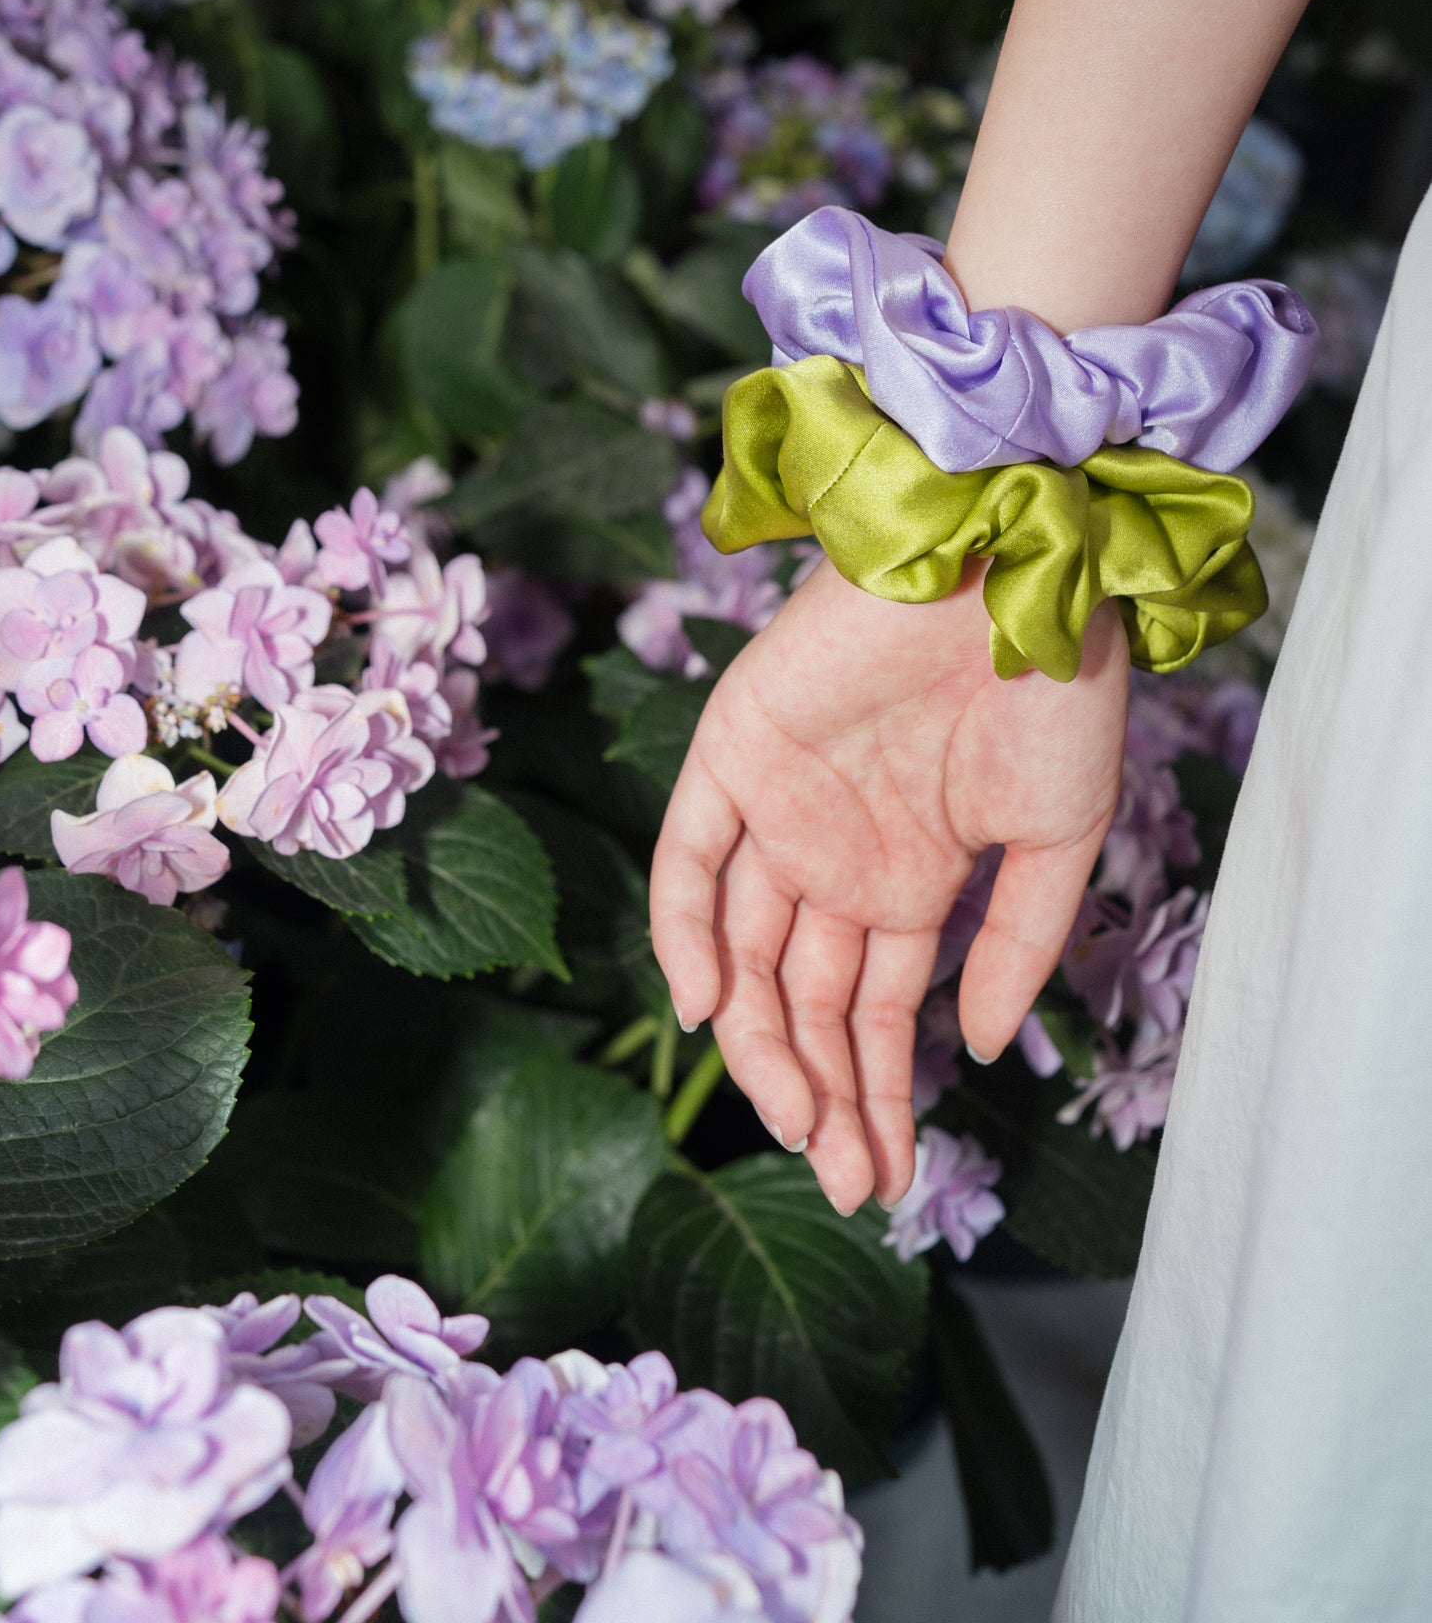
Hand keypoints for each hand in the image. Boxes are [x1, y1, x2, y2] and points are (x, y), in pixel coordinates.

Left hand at [649, 558, 1128, 1214]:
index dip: (876, 1097)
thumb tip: (971, 1048)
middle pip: (807, 1000)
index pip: (874, 1012)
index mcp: (911, 876)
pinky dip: (685, 930)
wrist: (1021, 566)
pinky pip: (687, 856)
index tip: (883, 1180)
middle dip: (823, 1095)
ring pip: (747, 950)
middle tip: (847, 1180)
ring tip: (798, 1128)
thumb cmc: (1055, 690)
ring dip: (764, 1042)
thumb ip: (1015, 945)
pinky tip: (710, 1012)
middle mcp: (837, 854)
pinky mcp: (732, 750)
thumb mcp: (1061, 838)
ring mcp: (780, 807)